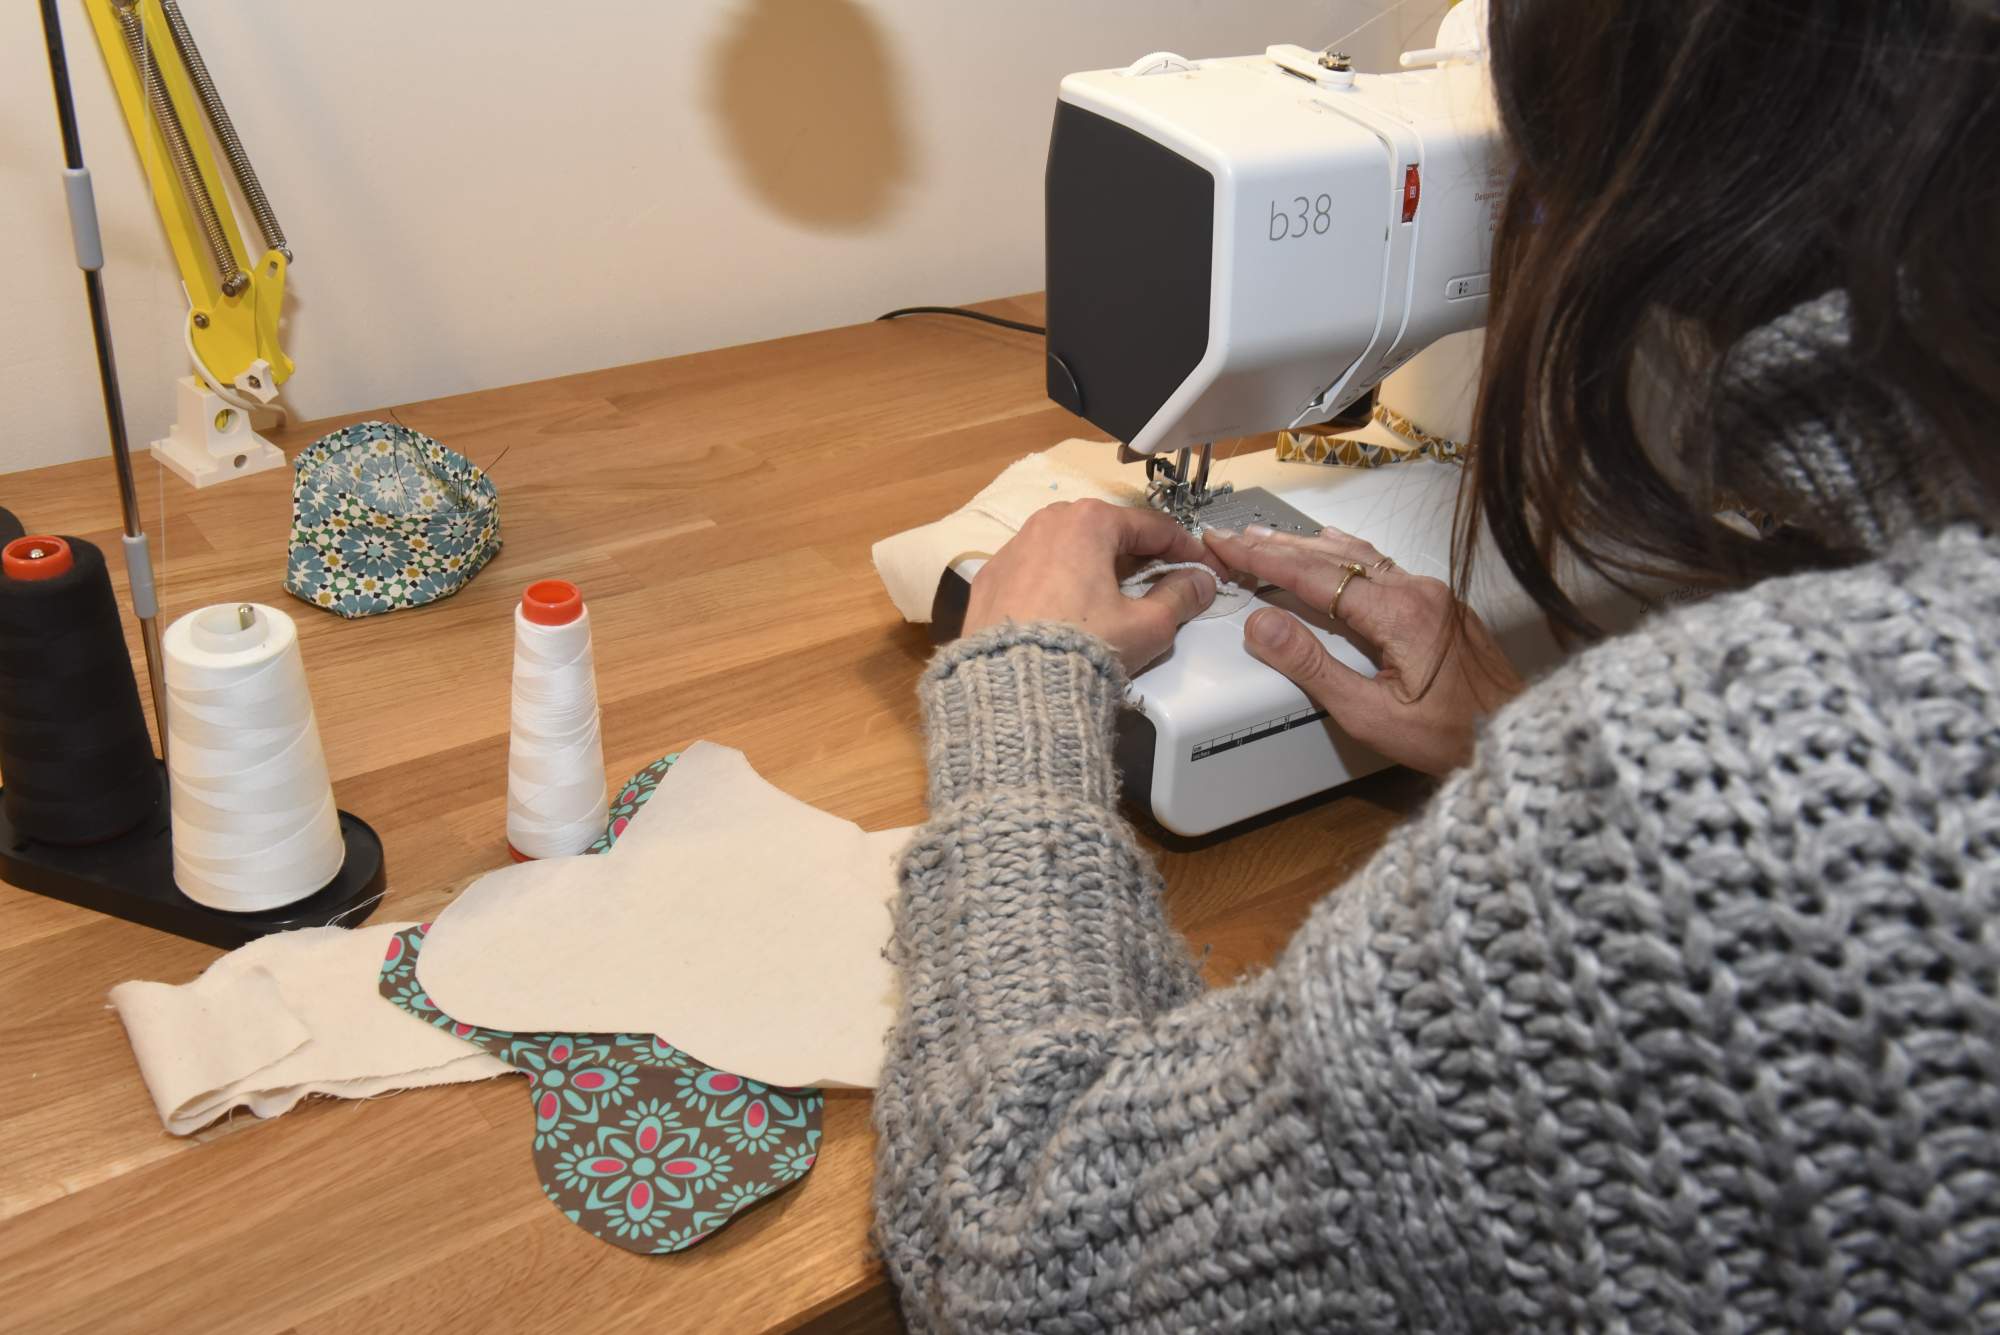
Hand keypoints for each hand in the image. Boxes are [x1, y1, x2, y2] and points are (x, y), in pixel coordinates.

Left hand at [962, 500, 1225, 672]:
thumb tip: (1200, 581)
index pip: (1153, 527)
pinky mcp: (990, 578)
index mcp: (1091, 521)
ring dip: (1096, 566)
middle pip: (1108, 533)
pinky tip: (1069, 610)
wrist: (1014, 683)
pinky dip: (1057, 583)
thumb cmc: (1086, 645)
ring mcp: (1012, 548)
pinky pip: (1035, 571)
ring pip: (1068, 548)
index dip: (1186, 549)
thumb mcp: (1147, 625)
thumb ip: (1179, 597)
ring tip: (1115, 598)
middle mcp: (1047, 521)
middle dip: (1139, 556)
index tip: (1204, 568)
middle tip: (1162, 583)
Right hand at [1202, 524, 1524, 775]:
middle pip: (1332, 557)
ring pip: (1357, 556)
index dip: (1262, 558)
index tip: (1225, 544)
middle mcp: (1417, 589)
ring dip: (1305, 546)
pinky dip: (1340, 554)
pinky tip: (1328, 546)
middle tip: (1231, 535)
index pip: (1314, 575)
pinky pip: (1379, 565)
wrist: (1517, 734)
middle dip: (1276, 545)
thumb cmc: (1449, 736)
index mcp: (1398, 612)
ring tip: (1265, 536)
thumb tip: (1262, 624)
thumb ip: (1312, 666)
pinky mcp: (1439, 602)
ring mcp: (1431, 592)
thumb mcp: (1370, 715)